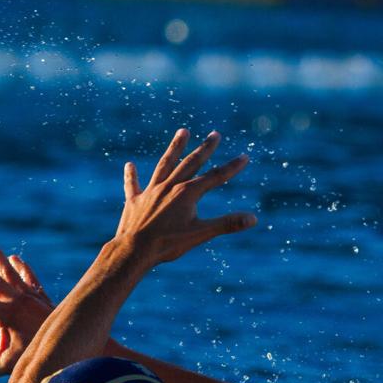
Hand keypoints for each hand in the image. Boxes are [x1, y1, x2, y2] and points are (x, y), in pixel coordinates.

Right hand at [0, 237, 53, 382]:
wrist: (76, 345)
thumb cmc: (42, 357)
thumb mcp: (10, 365)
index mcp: (7, 315)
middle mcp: (17, 300)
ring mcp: (30, 295)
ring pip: (9, 270)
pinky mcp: (41, 296)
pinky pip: (29, 278)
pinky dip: (21, 268)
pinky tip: (14, 258)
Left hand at [116, 128, 255, 265]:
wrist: (134, 250)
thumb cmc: (168, 244)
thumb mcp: (201, 234)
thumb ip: (227, 224)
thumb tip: (253, 218)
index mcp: (187, 193)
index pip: (215, 177)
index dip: (232, 167)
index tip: (244, 156)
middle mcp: (169, 186)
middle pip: (191, 163)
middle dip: (205, 149)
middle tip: (215, 134)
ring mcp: (151, 192)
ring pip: (165, 165)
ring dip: (175, 148)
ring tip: (183, 132)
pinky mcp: (134, 201)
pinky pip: (133, 185)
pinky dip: (132, 175)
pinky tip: (129, 165)